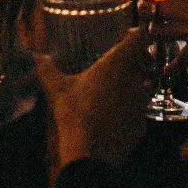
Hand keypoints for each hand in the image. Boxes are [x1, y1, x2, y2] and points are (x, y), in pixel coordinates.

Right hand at [36, 28, 152, 168]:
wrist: (88, 155)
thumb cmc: (73, 115)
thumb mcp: (56, 89)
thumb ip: (47, 69)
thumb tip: (39, 57)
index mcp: (117, 65)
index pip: (141, 37)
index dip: (139, 32)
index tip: (131, 34)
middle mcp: (135, 81)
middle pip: (148, 61)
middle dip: (139, 59)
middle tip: (123, 62)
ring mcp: (141, 104)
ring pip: (147, 86)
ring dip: (137, 84)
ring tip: (119, 89)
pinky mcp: (142, 125)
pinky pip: (141, 111)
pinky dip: (132, 110)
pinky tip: (116, 115)